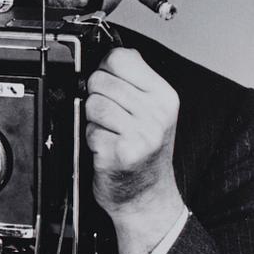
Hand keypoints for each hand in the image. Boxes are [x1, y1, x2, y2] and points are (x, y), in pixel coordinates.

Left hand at [85, 48, 184, 253]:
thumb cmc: (144, 152)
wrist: (147, 198)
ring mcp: (140, 133)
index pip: (120, 57)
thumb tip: (106, 55)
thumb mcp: (152, 111)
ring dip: (93, 120)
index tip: (111, 86)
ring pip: (92, 103)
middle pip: (99, 79)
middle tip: (112, 118)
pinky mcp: (121, 152)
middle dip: (97, 97)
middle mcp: (156, 113)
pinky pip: (88, 130)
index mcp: (164, 96)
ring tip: (110, 133)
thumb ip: (133, 81)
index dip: (106, 69)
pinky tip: (106, 150)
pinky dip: (91, 140)